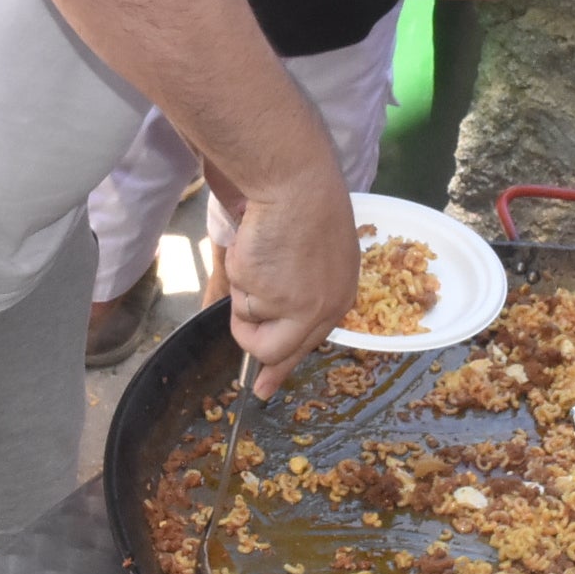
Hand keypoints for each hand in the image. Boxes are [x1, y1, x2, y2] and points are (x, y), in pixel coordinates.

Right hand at [219, 170, 357, 396]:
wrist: (297, 185)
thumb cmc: (305, 206)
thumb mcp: (318, 257)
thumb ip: (302, 291)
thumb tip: (271, 323)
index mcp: (338, 299)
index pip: (306, 345)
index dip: (280, 365)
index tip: (262, 388)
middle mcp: (320, 312)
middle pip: (273, 351)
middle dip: (249, 337)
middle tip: (243, 311)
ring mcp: (293, 308)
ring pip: (248, 322)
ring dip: (243, 292)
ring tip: (260, 252)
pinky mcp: (267, 297)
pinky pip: (236, 297)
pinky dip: (238, 271)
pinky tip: (255, 244)